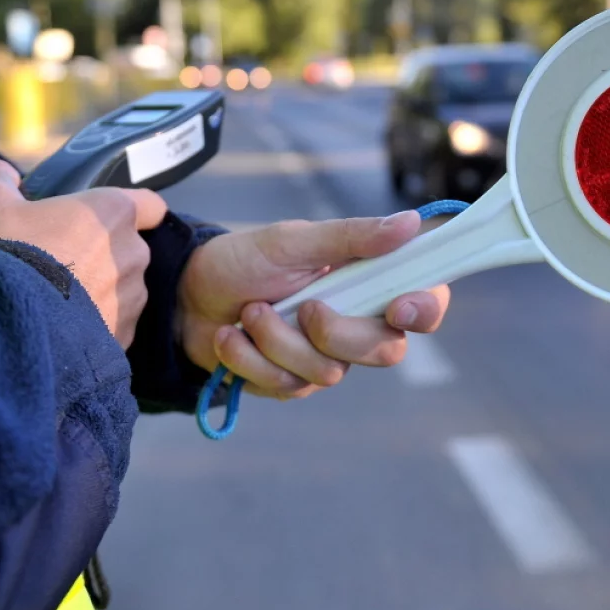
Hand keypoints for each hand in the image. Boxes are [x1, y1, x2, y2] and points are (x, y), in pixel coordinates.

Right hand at [0, 159, 168, 347]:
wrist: (5, 325)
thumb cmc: (5, 252)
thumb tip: (4, 174)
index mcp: (114, 212)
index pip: (151, 205)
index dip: (137, 211)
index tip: (108, 221)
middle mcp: (134, 253)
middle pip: (130, 248)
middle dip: (105, 254)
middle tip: (63, 263)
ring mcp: (133, 298)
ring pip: (124, 289)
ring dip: (102, 291)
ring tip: (59, 301)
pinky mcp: (125, 335)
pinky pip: (116, 324)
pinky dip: (97, 325)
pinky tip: (64, 329)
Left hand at [178, 210, 450, 399]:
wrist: (184, 298)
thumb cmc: (242, 260)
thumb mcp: (294, 241)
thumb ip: (352, 236)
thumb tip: (412, 222)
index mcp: (368, 281)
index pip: (425, 302)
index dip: (425, 309)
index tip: (399, 307)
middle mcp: (356, 322)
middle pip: (386, 350)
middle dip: (336, 332)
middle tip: (303, 306)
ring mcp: (325, 357)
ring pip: (330, 372)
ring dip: (278, 340)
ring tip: (250, 312)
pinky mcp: (291, 383)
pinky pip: (288, 387)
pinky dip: (250, 359)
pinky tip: (232, 337)